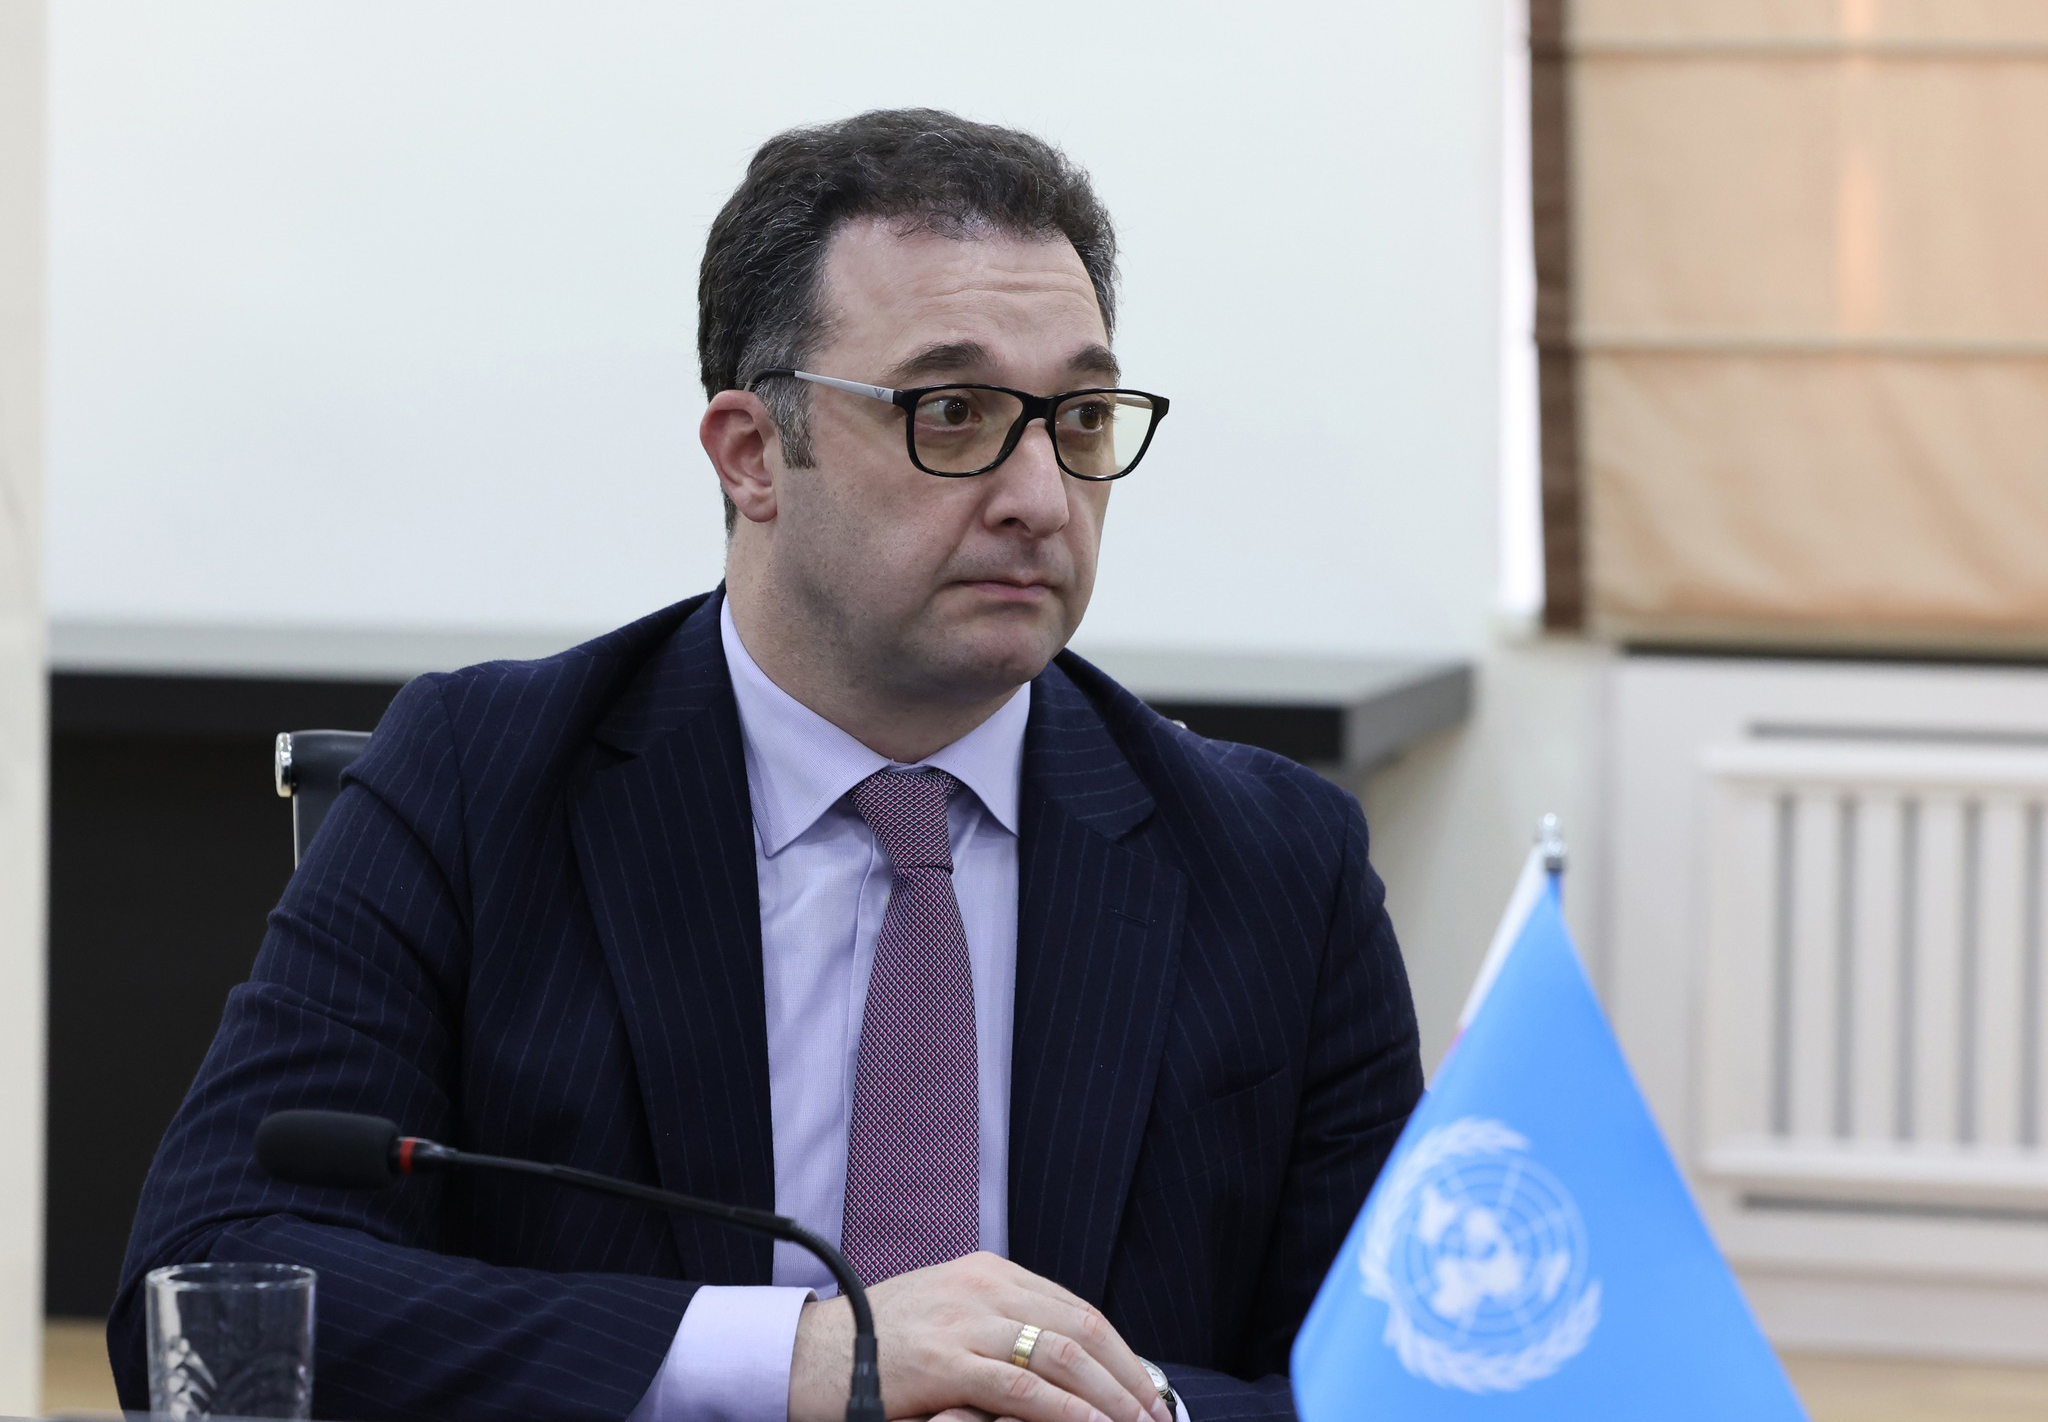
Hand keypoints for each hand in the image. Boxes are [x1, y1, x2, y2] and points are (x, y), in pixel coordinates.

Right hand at [787, 1252, 1170, 1421]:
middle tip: (1158, 1418)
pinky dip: (1068, 1414)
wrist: (804, 1354)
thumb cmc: (875, 1347)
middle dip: (1130, 1379)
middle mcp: (983, 1285)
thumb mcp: (945, 1319)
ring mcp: (963, 1319)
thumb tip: (1063, 1368)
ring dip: (1111, 1399)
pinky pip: (1022, 1389)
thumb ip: (998, 1330)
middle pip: (1082, 1329)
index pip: (1077, 1310)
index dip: (1123, 1355)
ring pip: (1063, 1355)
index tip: (1149, 1393)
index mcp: (988, 1272)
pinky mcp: (943, 1360)